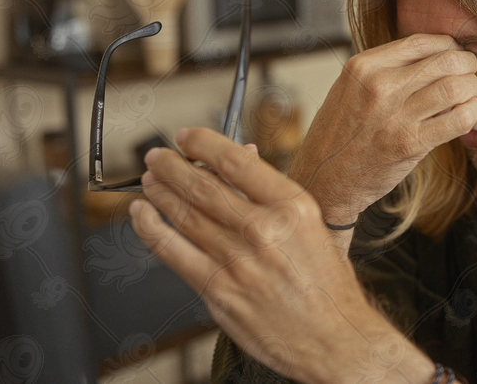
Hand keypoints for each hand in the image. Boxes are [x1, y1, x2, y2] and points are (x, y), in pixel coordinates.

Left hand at [130, 127, 435, 383]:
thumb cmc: (328, 287)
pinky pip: (172, 251)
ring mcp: (237, 261)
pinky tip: (142, 216)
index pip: (235, 162)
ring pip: (183, 214)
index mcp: (292, 207)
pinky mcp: (218, 290)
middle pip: (202, 185)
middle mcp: (263, 230)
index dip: (203, 144)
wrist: (334, 339)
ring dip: (158, 192)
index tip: (187, 137)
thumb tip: (241, 160)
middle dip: (172, 166)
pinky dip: (151, 229)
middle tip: (158, 156)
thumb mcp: (314, 227)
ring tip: (149, 180)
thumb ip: (274, 195)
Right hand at [289, 34, 476, 224]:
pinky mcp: (410, 144)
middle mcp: (380, 86)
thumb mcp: (350, 87)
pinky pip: (458, 120)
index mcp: (364, 66)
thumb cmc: (340, 133)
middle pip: (446, 60)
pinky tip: (468, 115)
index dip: (449, 46)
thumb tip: (433, 53)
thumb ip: (385, 68)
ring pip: (456, 86)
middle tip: (469, 75)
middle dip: (467, 65)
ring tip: (469, 96)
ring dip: (472, 89)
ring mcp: (395, 116)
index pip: (423, 42)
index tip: (455, 56)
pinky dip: (472, 113)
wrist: (323, 179)